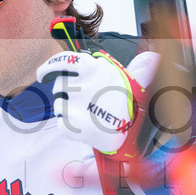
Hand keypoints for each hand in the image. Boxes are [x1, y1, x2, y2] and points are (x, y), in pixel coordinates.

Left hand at [36, 50, 158, 155]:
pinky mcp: (74, 124)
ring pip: (59, 103)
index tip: (43, 73)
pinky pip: (61, 123)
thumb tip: (152, 57)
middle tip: (79, 99)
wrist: (135, 138)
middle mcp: (84, 84)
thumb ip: (136, 68)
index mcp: (96, 69)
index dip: (50, 66)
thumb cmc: (133, 110)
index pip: (64, 60)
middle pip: (60, 84)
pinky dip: (70, 126)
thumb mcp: (136, 83)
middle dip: (66, 91)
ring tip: (89, 115)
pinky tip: (85, 127)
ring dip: (69, 109)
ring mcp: (77, 105)